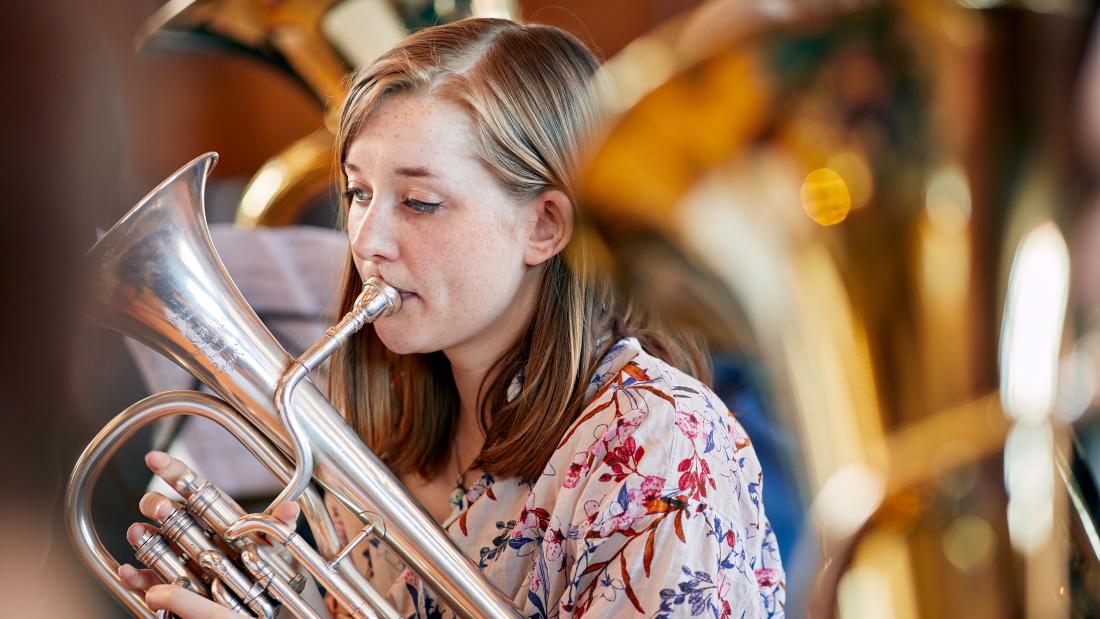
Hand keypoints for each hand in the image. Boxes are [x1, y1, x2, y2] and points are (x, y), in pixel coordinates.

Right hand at [118, 451, 301, 617]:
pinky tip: (128, 571)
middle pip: (165, 509)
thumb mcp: (273, 545)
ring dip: (140, 534)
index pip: (191, 487)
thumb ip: (278, 526)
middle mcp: (190, 531)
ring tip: (138, 532)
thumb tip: (290, 510)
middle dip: (158, 504)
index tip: (154, 458)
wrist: (254, 601)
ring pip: (150, 540)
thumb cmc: (262, 566)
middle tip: (163, 508)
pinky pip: (146, 579)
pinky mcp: (167, 585)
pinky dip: (135, 576)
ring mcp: (176, 556)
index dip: (172, 471)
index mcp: (213, 515)